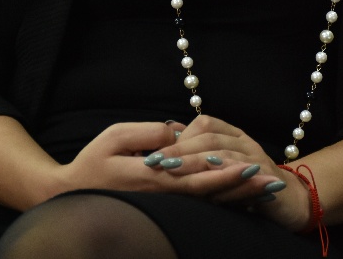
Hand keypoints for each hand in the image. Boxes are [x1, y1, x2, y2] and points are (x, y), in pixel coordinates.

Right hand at [50, 119, 303, 221]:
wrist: (69, 198)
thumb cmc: (91, 163)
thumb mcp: (114, 138)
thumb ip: (148, 135)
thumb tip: (177, 132)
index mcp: (152, 179)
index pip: (196, 177)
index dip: (224, 173)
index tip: (250, 167)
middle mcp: (163, 198)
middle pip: (210, 195)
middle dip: (243, 189)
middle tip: (273, 183)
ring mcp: (165, 208)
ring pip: (209, 205)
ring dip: (239, 198)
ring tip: (268, 192)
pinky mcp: (165, 210)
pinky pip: (199, 208)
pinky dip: (223, 203)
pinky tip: (243, 200)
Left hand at [149, 114, 312, 231]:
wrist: (290, 202)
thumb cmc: (248, 185)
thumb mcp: (221, 169)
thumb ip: (199, 156)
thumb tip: (169, 141)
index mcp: (233, 134)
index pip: (203, 124)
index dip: (178, 137)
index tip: (153, 151)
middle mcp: (244, 141)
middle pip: (209, 137)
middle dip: (179, 150)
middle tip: (154, 162)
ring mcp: (257, 157)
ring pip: (222, 152)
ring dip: (194, 161)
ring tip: (171, 170)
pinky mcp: (267, 178)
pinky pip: (242, 172)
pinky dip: (222, 175)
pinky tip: (206, 181)